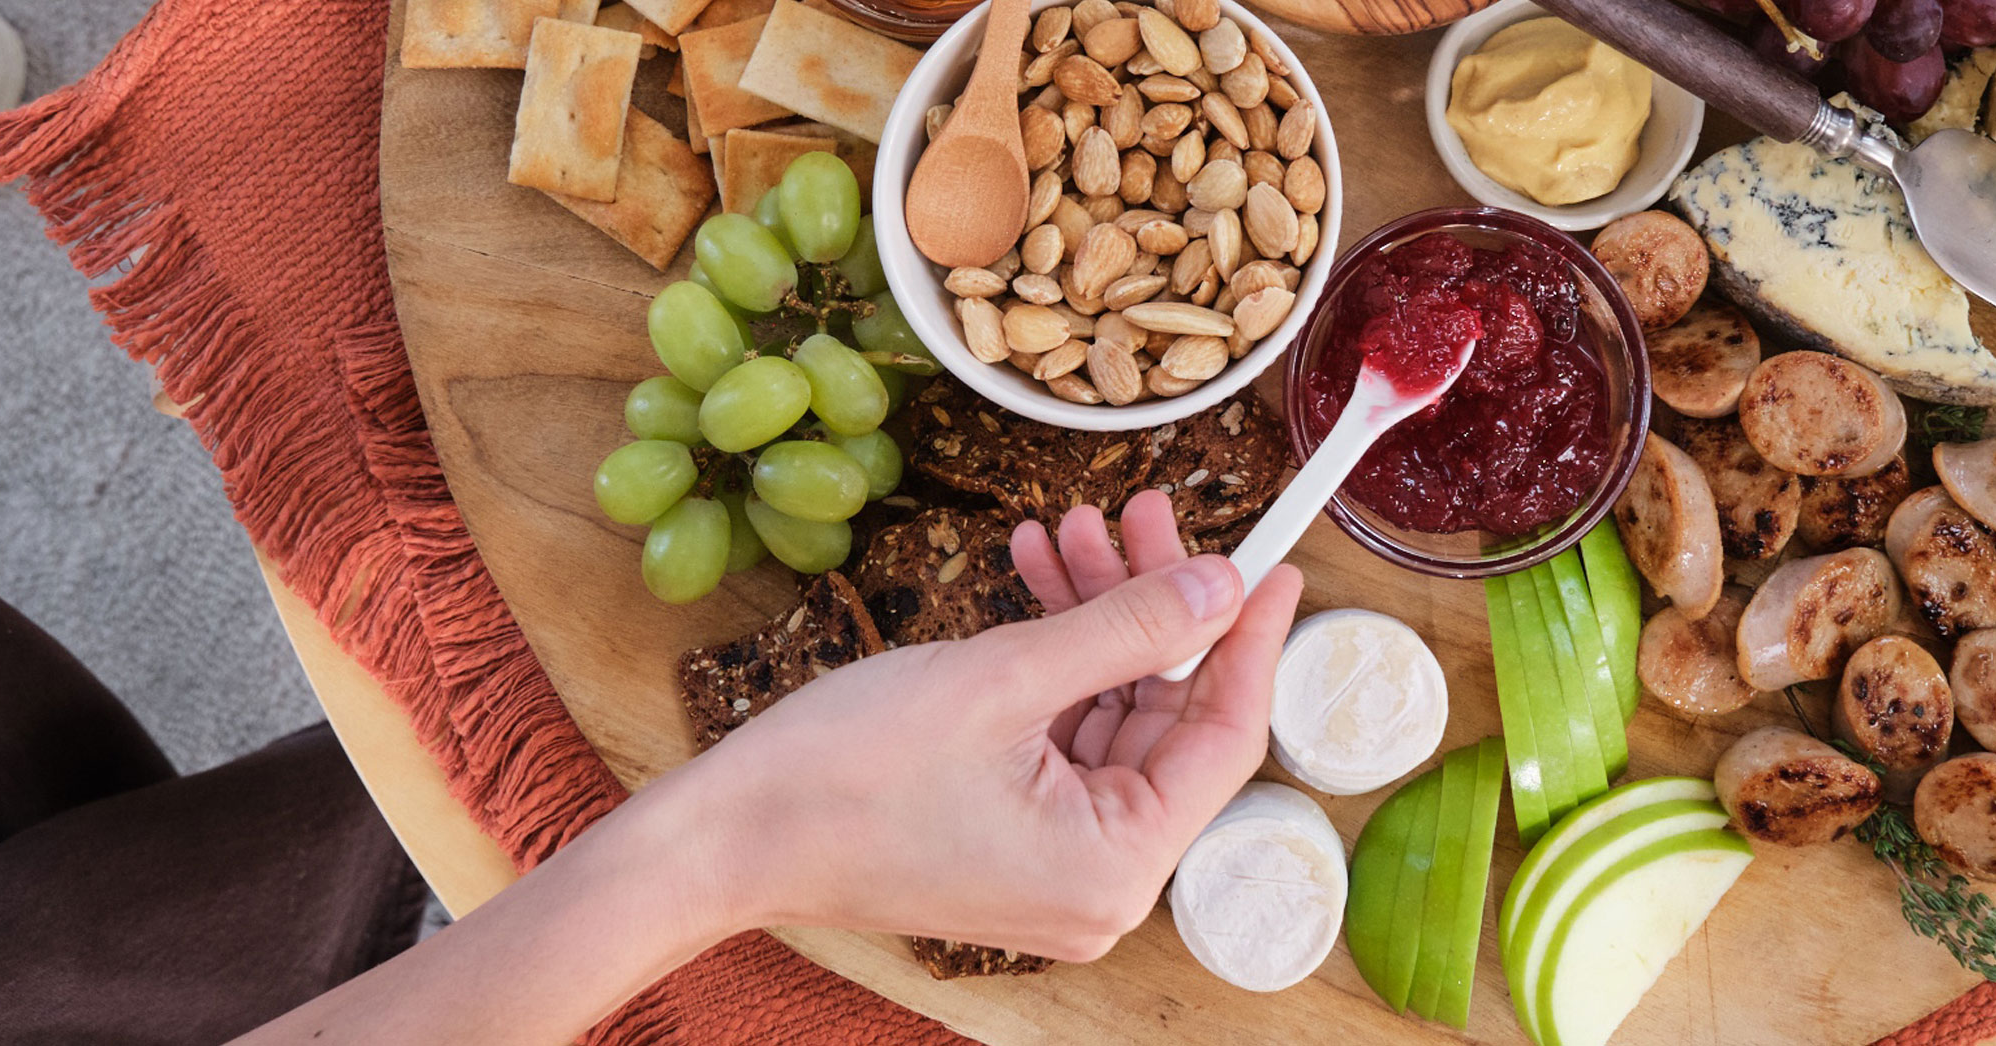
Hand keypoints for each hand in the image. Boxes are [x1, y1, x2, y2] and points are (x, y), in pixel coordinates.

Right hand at [676, 490, 1303, 960]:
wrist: (720, 834)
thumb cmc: (842, 777)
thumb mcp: (1003, 679)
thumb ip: (1129, 628)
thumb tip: (1224, 584)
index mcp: (1116, 868)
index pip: (1224, 738)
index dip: (1252, 639)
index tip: (1275, 562)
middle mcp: (1100, 882)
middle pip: (1168, 719)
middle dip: (1153, 606)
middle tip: (1143, 511)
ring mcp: (1056, 864)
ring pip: (1114, 715)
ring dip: (1097, 618)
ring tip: (1071, 529)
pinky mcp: (1013, 838)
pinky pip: (1063, 735)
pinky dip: (1054, 659)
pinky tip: (1034, 577)